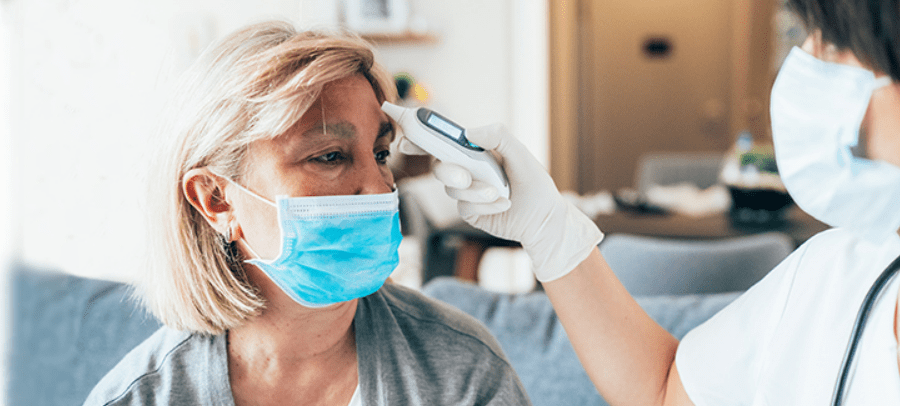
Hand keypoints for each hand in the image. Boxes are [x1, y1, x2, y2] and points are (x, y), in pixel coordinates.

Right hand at [405, 123, 603, 281]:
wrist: (544, 217)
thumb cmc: (533, 181)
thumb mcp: (520, 153)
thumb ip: (498, 136)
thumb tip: (468, 132)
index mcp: (474, 150)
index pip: (442, 141)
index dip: (420, 138)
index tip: (406, 139)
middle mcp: (466, 169)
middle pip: (439, 166)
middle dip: (449, 171)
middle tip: (466, 177)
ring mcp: (466, 191)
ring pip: (451, 189)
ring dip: (475, 191)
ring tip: (500, 193)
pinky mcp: (469, 211)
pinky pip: (464, 206)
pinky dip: (484, 204)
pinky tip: (503, 204)